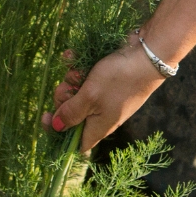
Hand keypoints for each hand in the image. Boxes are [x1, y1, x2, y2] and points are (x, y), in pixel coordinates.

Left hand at [42, 42, 165, 154]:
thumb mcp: (90, 97)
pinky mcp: (109, 78)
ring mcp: (106, 95)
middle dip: (63, 98)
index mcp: (98, 126)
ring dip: (71, 79)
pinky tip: (70, 56)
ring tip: (75, 70)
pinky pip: (87, 75)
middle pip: (73, 113)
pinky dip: (78, 67)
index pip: (75, 142)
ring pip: (78, 92)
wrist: (149, 54)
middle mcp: (102, 114)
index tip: (46, 115)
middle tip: (66, 86)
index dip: (58, 132)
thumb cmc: (119, 79)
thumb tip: (56, 127)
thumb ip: (70, 113)